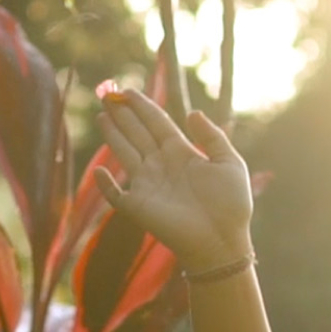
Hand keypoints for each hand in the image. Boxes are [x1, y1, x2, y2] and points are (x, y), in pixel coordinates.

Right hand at [94, 90, 252, 271]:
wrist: (222, 240)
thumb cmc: (231, 204)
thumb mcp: (229, 163)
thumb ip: (212, 137)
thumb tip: (193, 113)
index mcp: (181, 153)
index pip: (157, 123)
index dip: (142, 106)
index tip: (128, 91)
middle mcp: (161, 165)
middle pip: (137, 133)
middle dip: (123, 114)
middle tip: (107, 95)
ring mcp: (148, 185)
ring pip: (125, 153)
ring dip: (113, 136)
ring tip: (101, 116)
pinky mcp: (138, 207)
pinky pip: (116, 193)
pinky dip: (106, 184)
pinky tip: (99, 170)